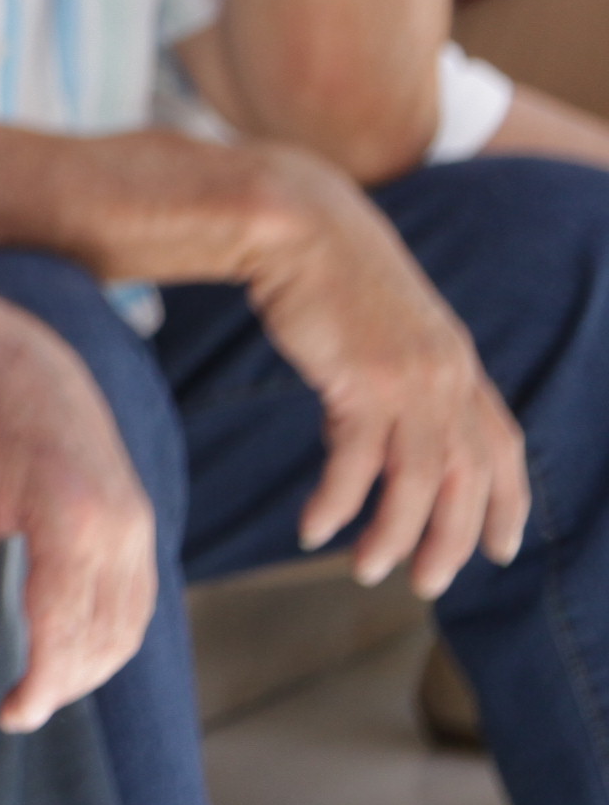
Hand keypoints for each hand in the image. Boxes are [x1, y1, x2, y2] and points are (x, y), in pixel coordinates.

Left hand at [0, 273, 154, 728]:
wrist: (28, 369)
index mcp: (68, 520)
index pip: (64, 629)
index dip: (42, 684)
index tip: (11, 716)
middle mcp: (118, 528)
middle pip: (104, 638)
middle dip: (65, 686)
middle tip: (19, 712)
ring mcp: (139, 526)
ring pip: (130, 626)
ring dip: (93, 669)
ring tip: (43, 689)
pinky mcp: (143, 525)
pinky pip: (141, 601)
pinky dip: (114, 638)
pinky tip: (76, 654)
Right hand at [237, 148, 531, 593]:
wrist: (296, 220)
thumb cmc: (327, 267)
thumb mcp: (385, 318)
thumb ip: (407, 360)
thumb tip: (394, 403)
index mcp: (459, 361)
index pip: (503, 446)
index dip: (507, 502)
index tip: (500, 549)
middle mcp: (448, 375)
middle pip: (469, 479)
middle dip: (453, 540)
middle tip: (428, 584)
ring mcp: (408, 379)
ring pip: (418, 482)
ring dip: (394, 535)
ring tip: (369, 570)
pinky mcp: (360, 380)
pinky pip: (354, 463)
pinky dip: (338, 504)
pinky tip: (315, 530)